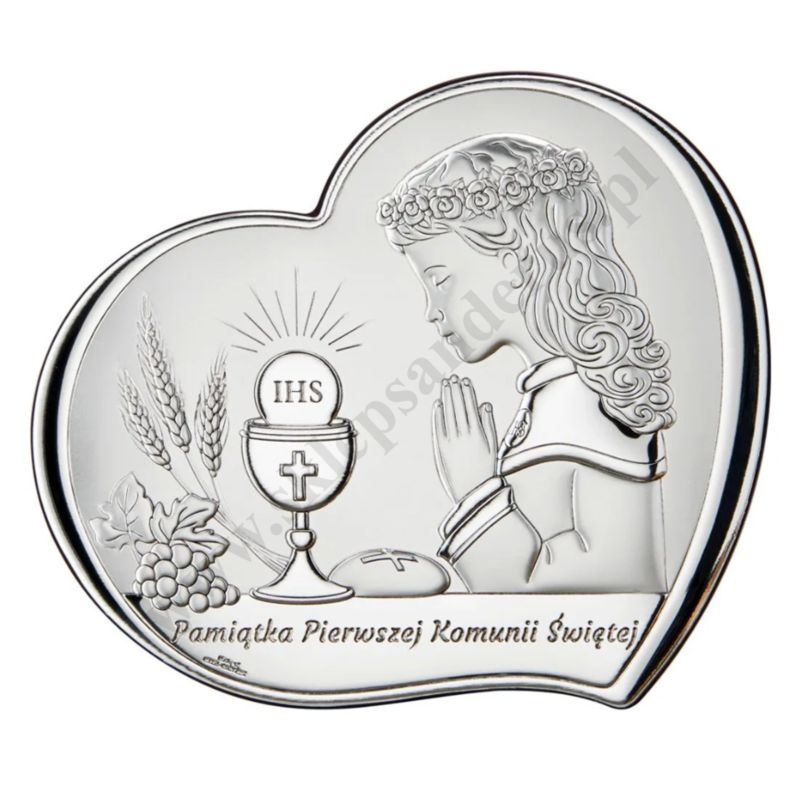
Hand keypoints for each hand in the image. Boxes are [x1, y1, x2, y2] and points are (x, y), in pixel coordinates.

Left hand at [432, 375, 497, 502]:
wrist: (472, 491)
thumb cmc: (485, 469)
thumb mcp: (492, 445)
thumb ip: (488, 423)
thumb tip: (484, 404)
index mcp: (478, 433)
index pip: (471, 407)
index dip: (467, 393)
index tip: (465, 381)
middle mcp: (463, 435)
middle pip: (458, 407)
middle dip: (455, 391)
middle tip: (452, 377)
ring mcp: (451, 441)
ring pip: (447, 414)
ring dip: (446, 398)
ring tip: (445, 385)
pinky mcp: (441, 448)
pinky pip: (438, 427)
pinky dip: (437, 415)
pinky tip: (437, 404)